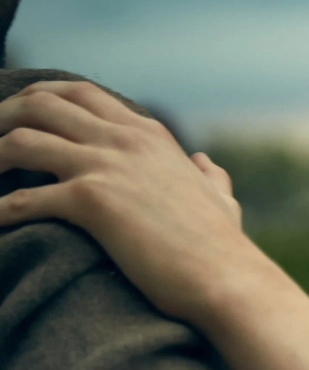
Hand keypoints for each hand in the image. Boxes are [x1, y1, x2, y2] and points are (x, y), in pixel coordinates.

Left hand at [0, 79, 260, 325]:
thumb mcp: (219, 198)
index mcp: (148, 134)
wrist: (225, 277)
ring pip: (22, 141)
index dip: (39, 99)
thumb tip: (205, 164)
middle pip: (42, 103)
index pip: (81, 92)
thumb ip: (208, 175)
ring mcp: (107, 167)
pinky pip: (23, 199)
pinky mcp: (92, 202)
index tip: (15, 116)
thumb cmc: (222, 246)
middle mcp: (124, 140)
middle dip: (3, 115)